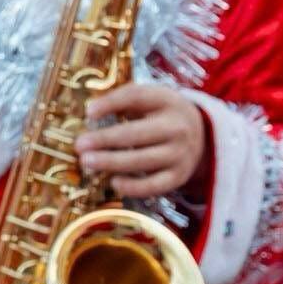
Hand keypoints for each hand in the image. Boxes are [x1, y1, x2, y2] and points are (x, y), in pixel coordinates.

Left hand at [77, 83, 208, 198]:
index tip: (89, 112)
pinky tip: (114, 182)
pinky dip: (133, 186)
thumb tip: (91, 113)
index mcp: (166, 100)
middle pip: (137, 133)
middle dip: (105, 140)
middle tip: (80, 145)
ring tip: (88, 162)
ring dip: (112, 162)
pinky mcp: (179, 176)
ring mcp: (180, 154)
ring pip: (143, 160)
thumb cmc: (162, 114)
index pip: (136, 97)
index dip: (111, 103)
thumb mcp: (151, 98)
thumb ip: (125, 100)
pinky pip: (154, 185)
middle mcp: (176, 127)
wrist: (202, 136)